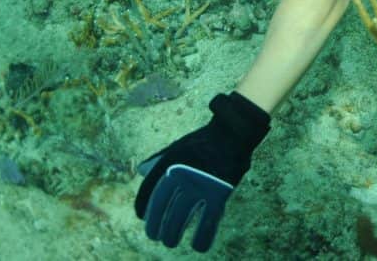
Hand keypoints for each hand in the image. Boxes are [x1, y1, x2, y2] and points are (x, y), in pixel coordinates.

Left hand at [135, 92, 269, 251]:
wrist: (234, 131)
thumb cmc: (205, 139)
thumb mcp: (178, 146)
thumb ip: (160, 159)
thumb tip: (142, 171)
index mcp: (169, 164)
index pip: (149, 193)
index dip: (143, 208)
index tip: (143, 218)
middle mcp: (181, 175)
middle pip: (162, 209)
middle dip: (156, 227)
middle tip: (156, 236)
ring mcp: (200, 185)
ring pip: (180, 218)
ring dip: (173, 234)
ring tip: (171, 241)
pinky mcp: (219, 193)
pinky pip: (209, 222)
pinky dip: (203, 237)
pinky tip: (199, 246)